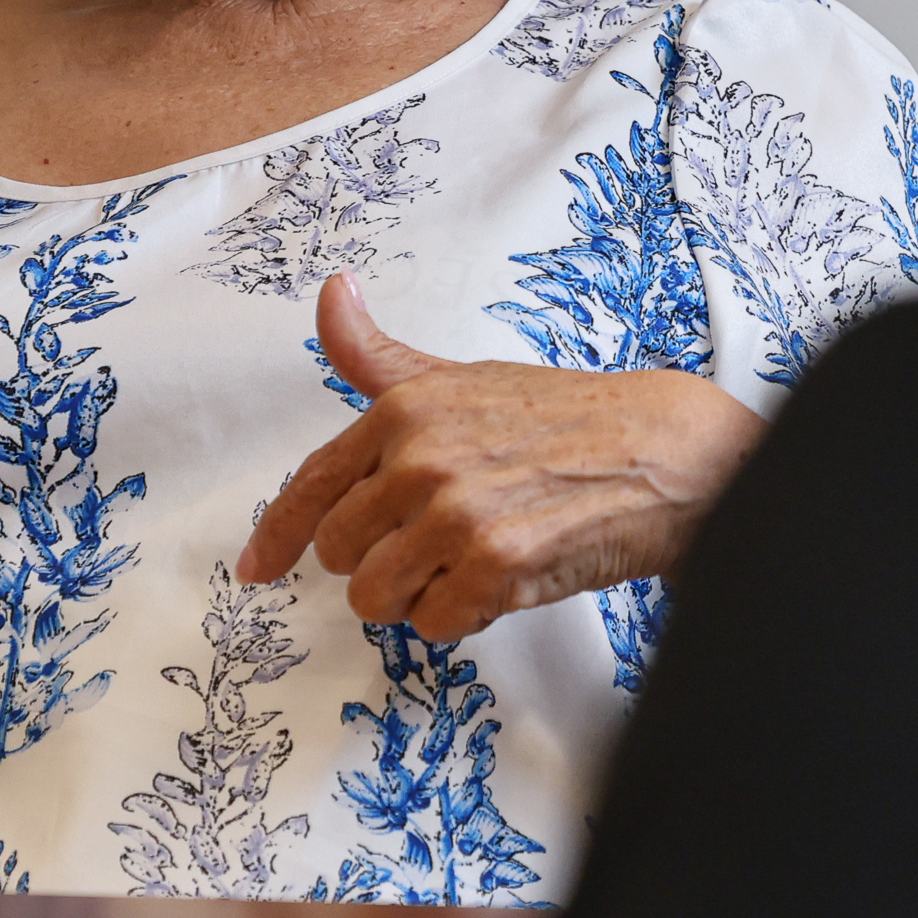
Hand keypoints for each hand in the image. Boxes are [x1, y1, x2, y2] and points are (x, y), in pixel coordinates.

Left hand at [237, 274, 765, 639]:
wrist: (661, 450)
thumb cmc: (563, 416)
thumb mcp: (461, 375)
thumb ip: (380, 356)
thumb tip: (332, 293)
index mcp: (404, 408)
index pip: (312, 486)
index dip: (275, 537)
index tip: (256, 571)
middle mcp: (420, 457)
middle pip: (340, 555)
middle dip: (381, 562)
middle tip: (437, 544)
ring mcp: (456, 513)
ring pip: (378, 598)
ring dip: (419, 595)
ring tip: (470, 561)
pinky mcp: (495, 566)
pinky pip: (436, 623)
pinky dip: (465, 615)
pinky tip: (504, 578)